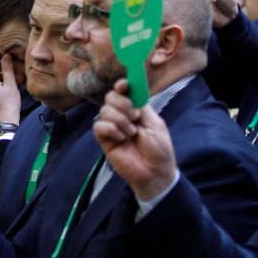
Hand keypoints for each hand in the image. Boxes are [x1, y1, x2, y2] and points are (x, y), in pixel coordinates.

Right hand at [94, 81, 177, 201]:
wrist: (154, 172)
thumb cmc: (159, 150)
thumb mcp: (155, 124)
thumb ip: (142, 107)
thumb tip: (131, 90)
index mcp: (135, 110)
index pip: (123, 92)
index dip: (122, 86)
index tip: (124, 85)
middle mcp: (122, 116)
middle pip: (110, 97)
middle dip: (122, 103)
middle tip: (135, 117)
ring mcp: (112, 127)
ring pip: (104, 110)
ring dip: (120, 120)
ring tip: (131, 133)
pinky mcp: (104, 140)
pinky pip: (99, 126)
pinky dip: (111, 129)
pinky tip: (121, 139)